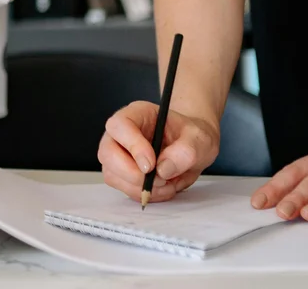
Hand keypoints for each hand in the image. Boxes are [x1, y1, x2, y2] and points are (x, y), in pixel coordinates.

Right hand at [98, 100, 219, 203]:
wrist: (192, 148)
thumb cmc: (192, 137)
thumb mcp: (200, 139)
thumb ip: (186, 151)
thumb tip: (163, 169)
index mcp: (137, 114)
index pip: (119, 125)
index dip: (132, 146)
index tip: (151, 165)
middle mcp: (122, 133)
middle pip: (107, 152)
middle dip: (131, 173)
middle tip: (159, 179)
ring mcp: (119, 154)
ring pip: (112, 174)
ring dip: (140, 186)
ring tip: (167, 183)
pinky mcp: (122, 173)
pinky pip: (123, 188)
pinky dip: (144, 194)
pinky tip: (162, 187)